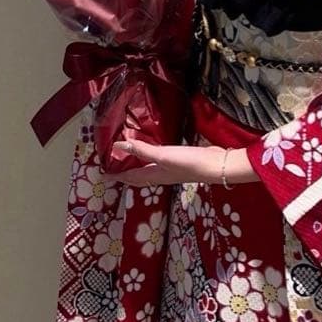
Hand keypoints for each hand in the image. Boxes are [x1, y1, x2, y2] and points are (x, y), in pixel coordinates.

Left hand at [107, 140, 258, 186]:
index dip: (117, 176)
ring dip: (139, 168)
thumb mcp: (162, 155)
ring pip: (150, 171)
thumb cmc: (188, 163)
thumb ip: (142, 150)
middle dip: (127, 175)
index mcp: (155, 175)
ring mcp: (172, 170)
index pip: (131, 177)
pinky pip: (160, 163)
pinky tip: (156, 153)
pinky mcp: (181, 162)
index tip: (104, 176)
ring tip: (131, 161)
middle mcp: (161, 175)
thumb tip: (119, 145)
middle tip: (114, 170)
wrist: (216, 166)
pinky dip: (152, 160)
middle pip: (140, 177)